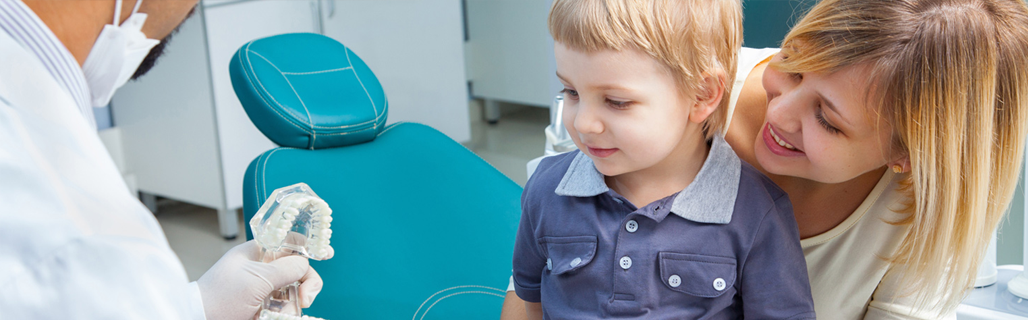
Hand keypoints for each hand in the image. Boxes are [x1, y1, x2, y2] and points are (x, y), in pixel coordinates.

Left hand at [197, 240, 323, 319]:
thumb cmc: (218, 297)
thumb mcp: (257, 278)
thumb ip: (286, 268)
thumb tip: (304, 264)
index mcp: (257, 253)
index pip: (288, 242)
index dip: (307, 246)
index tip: (327, 253)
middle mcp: (261, 270)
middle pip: (297, 270)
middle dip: (306, 284)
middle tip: (305, 300)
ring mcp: (262, 290)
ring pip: (293, 293)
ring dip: (293, 305)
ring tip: (282, 315)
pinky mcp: (262, 309)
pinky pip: (284, 310)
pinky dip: (286, 315)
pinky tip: (279, 318)